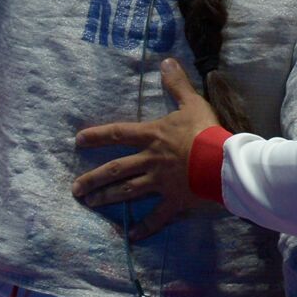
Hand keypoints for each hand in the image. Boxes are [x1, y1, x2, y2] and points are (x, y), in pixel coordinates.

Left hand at [72, 59, 219, 239]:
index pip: (119, 134)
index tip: (78, 140)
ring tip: (91, 203)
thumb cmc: (207, 131)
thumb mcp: (193, 102)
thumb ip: (177, 84)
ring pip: (126, 191)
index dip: (98, 136)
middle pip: (115, 169)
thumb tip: (166, 60)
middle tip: (75, 188)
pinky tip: (132, 237)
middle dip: (92, 179)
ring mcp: (159, 182)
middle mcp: (149, 160)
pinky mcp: (173, 200)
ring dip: (107, 198)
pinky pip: (156, 217)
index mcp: (153, 136)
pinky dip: (145, 228)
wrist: (221, 161)